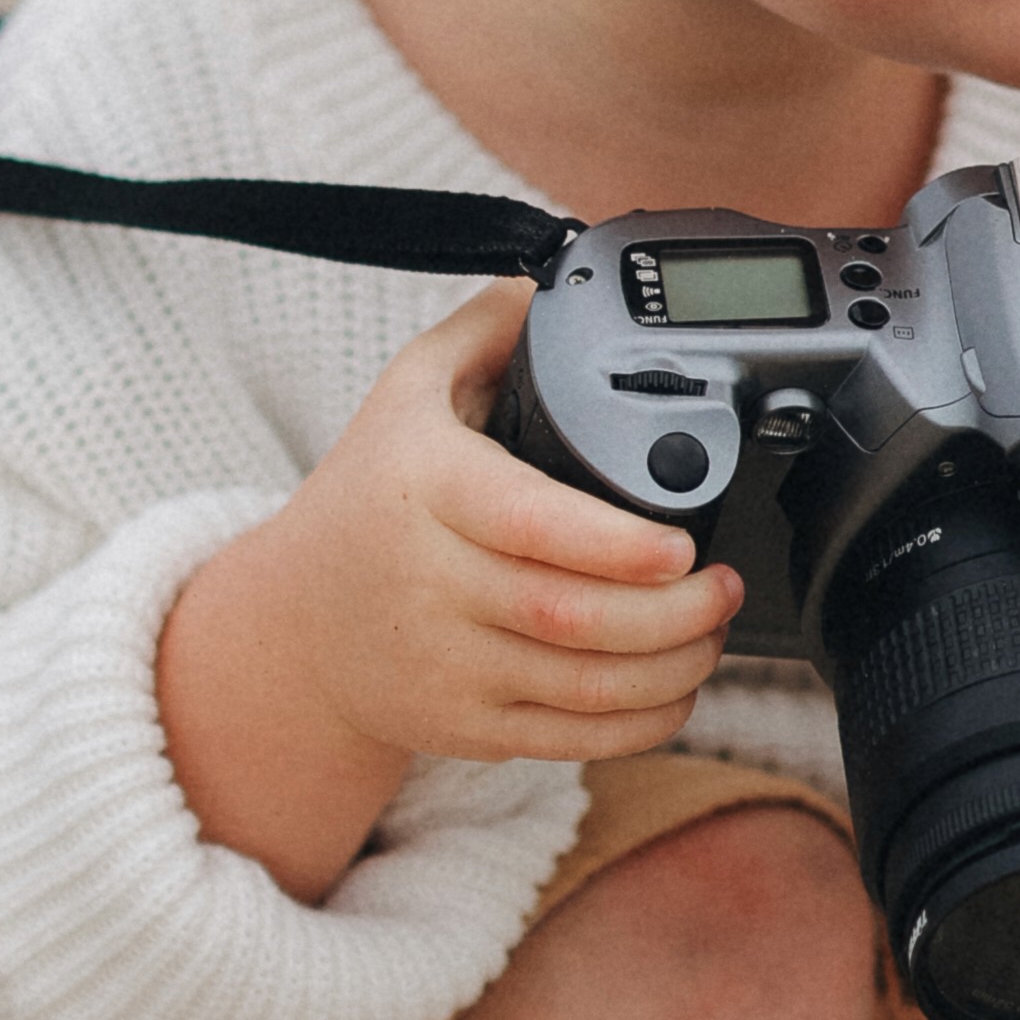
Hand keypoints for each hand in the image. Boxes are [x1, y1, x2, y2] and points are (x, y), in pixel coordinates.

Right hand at [160, 279, 738, 897]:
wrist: (294, 626)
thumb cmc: (368, 497)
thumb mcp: (407, 392)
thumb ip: (487, 331)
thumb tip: (557, 281)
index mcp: (425, 490)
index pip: (531, 524)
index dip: (618, 545)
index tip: (682, 543)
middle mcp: (430, 583)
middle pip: (572, 616)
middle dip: (675, 612)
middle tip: (725, 582)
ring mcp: (445, 665)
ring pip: (583, 685)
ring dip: (673, 667)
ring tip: (713, 629)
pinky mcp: (463, 726)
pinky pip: (572, 738)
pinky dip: (642, 721)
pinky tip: (677, 687)